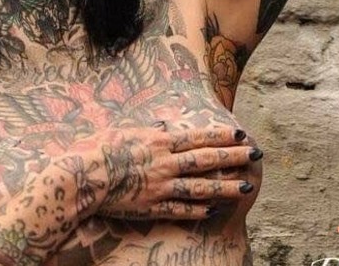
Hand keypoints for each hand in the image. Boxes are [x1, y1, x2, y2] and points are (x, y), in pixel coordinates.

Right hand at [69, 125, 259, 221]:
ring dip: (225, 186)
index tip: (240, 133)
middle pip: (206, 160)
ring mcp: (160, 187)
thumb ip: (146, 131)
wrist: (83, 176)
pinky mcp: (152, 207)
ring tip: (246, 186)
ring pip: (200, 187)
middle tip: (255, 154)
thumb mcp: (123, 131)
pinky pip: (180, 209)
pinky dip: (198, 210)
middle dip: (233, 157)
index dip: (221, 135)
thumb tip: (162, 128)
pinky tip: (213, 210)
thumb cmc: (96, 149)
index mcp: (158, 142)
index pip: (197, 137)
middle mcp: (165, 164)